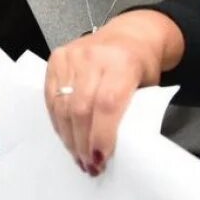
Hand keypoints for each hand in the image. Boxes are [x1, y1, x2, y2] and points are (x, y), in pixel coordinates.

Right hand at [44, 11, 176, 174]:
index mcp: (122, 62)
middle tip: (88, 165)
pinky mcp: (55, 58)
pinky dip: (57, 121)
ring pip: (62, 105)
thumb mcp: (148, 86)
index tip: (101, 159)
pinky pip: (51, 97)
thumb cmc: (141, 64)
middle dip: (82, 142)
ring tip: (77, 156)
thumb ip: (133, 112)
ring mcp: (70, 56)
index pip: (107, 104)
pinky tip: (66, 136)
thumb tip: (116, 148)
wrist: (129, 34)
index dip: (101, 135)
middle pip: (80, 108)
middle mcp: (93, 57)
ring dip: (68, 136)